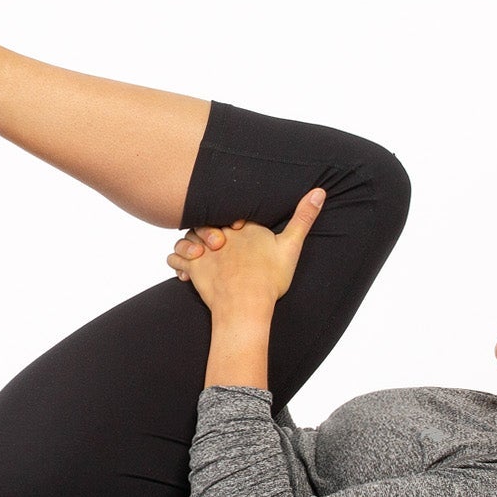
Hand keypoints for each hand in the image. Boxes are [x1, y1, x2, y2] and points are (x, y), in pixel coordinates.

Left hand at [166, 188, 326, 312]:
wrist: (246, 306)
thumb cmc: (270, 279)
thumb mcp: (291, 247)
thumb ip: (303, 218)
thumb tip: (320, 191)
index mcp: (244, 224)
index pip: (233, 212)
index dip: (234, 219)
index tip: (238, 228)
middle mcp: (221, 232)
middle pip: (208, 221)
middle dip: (210, 230)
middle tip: (218, 244)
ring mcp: (204, 249)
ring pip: (188, 237)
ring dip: (191, 244)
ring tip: (200, 255)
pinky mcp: (192, 267)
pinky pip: (176, 258)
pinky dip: (178, 262)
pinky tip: (186, 269)